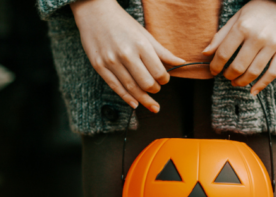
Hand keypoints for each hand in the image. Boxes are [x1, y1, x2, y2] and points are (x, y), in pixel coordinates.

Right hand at [71, 0, 185, 111]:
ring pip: (131, 88)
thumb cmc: (122, 23)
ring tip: (151, 105)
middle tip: (156, 89)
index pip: (158, 72)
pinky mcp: (99, 66)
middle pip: (146, 83)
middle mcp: (126, 54)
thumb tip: (181, 62)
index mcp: (141, 45)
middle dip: (155, 90)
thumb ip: (163, 52)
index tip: (164, 79)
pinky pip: (115, 87)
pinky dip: (127, 98)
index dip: (165, 80)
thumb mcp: (145, 34)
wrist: (94, 13)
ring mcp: (111, 61)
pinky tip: (135, 104)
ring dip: (143, 99)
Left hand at [203, 0, 275, 94]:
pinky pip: (273, 72)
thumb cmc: (257, 9)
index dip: (216, 65)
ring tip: (236, 82)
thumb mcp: (236, 18)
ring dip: (242, 82)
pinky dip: (262, 84)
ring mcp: (272, 45)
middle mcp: (258, 37)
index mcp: (243, 27)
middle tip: (226, 76)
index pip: (224, 53)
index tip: (213, 70)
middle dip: (229, 75)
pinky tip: (253, 90)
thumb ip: (221, 36)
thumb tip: (206, 53)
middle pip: (239, 66)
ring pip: (254, 72)